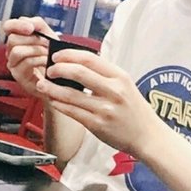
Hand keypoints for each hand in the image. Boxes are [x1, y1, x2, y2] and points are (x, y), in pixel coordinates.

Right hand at [2, 16, 56, 97]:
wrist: (59, 76)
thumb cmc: (53, 56)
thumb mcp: (48, 35)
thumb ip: (39, 25)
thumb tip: (30, 23)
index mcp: (18, 39)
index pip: (8, 26)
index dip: (17, 25)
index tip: (31, 28)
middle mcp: (11, 51)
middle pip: (13, 39)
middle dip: (33, 39)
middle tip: (47, 43)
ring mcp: (14, 64)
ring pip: (17, 51)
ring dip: (36, 50)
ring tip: (48, 53)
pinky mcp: (19, 76)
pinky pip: (26, 63)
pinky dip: (39, 60)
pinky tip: (48, 62)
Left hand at [35, 49, 163, 157]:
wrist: (147, 136)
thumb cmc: (134, 109)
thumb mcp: (125, 84)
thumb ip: (103, 74)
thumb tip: (76, 62)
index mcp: (120, 76)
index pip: (90, 58)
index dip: (70, 55)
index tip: (57, 55)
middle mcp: (113, 91)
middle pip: (79, 73)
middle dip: (58, 69)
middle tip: (49, 69)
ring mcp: (105, 109)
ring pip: (71, 94)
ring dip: (52, 88)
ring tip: (42, 85)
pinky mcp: (97, 125)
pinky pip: (72, 112)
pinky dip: (59, 104)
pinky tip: (52, 100)